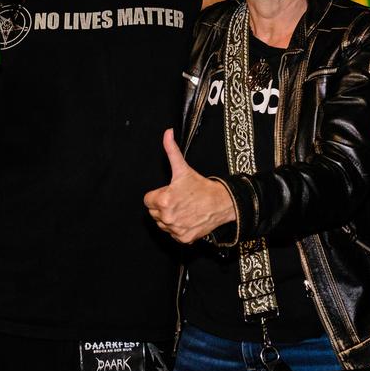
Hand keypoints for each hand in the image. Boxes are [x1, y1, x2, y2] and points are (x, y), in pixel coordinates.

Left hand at [143, 129, 234, 243]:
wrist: (222, 203)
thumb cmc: (201, 186)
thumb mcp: (183, 168)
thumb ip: (171, 150)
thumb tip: (167, 132)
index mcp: (162, 200)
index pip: (147, 200)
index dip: (158, 195)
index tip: (170, 192)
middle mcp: (166, 217)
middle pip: (154, 213)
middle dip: (163, 206)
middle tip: (179, 199)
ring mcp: (175, 229)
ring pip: (163, 224)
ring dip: (170, 218)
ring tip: (184, 208)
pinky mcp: (183, 238)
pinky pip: (173, 234)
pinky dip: (179, 228)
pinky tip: (189, 218)